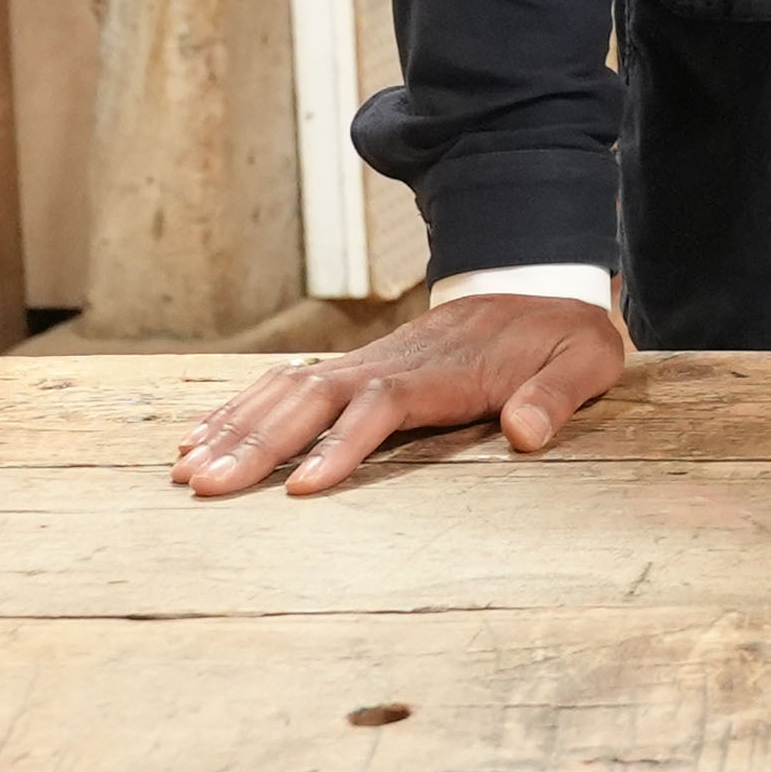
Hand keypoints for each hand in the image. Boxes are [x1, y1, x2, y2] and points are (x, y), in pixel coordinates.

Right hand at [167, 293, 629, 496]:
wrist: (538, 283)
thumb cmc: (560, 334)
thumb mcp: (583, 359)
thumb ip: (556, 395)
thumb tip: (527, 433)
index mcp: (441, 372)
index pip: (378, 407)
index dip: (339, 445)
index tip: (300, 486)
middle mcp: (389, 364)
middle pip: (311, 401)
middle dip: (256, 444)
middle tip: (205, 487)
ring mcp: (366, 363)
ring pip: (286, 392)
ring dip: (235, 429)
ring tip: (187, 473)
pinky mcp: (355, 369)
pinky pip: (285, 385)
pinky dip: (240, 410)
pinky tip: (200, 438)